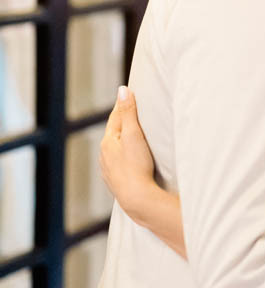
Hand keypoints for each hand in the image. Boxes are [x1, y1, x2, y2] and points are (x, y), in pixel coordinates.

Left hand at [100, 86, 156, 223]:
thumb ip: (128, 112)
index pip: (115, 117)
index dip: (122, 105)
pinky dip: (124, 156)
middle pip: (114, 133)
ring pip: (115, 149)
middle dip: (122, 123)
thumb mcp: (133, 134)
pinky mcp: (117, 181)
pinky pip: (119, 163)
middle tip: (132, 112)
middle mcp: (104, 154)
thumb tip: (122, 90)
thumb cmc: (136, 165)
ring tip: (131, 136)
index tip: (128, 95)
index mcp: (107, 141)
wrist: (136, 197)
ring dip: (123, 141)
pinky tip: (130, 159)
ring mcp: (109, 169)